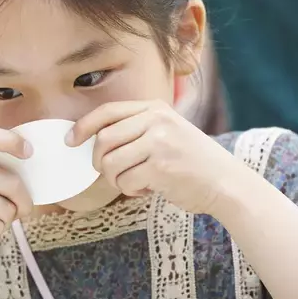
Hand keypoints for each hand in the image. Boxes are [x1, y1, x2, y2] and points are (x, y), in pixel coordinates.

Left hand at [67, 100, 250, 213]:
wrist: (226, 182)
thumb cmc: (192, 160)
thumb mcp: (167, 131)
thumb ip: (136, 129)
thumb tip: (92, 140)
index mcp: (155, 108)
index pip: (107, 111)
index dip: (83, 126)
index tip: (70, 140)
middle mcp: (157, 121)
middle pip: (103, 139)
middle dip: (98, 161)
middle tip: (109, 172)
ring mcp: (160, 143)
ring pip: (110, 163)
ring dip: (115, 179)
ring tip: (134, 181)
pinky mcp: (161, 168)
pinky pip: (125, 182)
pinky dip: (132, 190)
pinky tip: (149, 188)